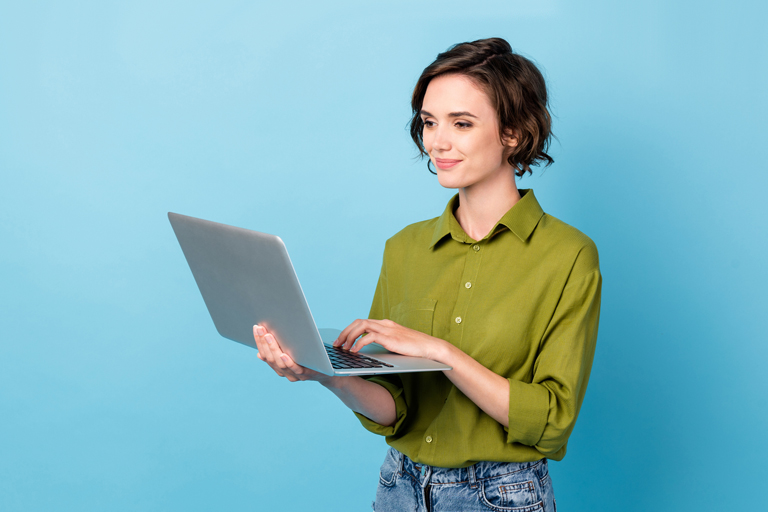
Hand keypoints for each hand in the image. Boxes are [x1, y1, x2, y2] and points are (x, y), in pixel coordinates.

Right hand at [253, 324, 330, 383]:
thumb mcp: (292, 353)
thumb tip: (259, 353)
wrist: (327, 372)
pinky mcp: (306, 374)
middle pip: (271, 359)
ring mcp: (295, 375)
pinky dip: (288, 362)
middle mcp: (285, 373)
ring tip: (269, 336)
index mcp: (279, 368)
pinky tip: (283, 354)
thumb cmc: (309, 359)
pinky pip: (295, 369)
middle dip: (264, 343)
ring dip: (273, 349)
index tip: (256, 328)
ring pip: (280, 364)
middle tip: (261, 329)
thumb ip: (278, 353)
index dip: (259, 342)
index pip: (265, 355)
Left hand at [332, 319, 446, 361]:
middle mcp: (385, 324)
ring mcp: (388, 329)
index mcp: (385, 324)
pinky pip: (369, 337)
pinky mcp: (390, 338)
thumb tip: (368, 350)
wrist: (431, 348)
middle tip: (337, 344)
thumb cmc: (415, 349)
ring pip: (361, 326)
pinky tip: (354, 351)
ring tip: (343, 348)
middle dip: (345, 332)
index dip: (349, 330)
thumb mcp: (395, 344)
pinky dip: (359, 343)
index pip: (362, 322)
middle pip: (358, 322)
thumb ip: (383, 343)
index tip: (341, 341)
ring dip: (349, 336)